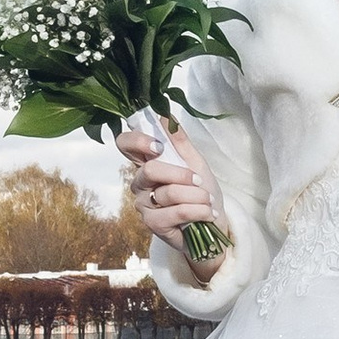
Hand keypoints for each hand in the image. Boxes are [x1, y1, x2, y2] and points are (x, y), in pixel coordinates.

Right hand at [116, 114, 227, 247]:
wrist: (213, 223)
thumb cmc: (202, 192)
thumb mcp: (195, 162)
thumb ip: (179, 141)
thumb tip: (165, 114)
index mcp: (147, 163)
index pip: (125, 144)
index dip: (137, 141)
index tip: (158, 146)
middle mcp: (140, 183)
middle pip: (150, 170)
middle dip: (181, 174)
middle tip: (199, 180)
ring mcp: (143, 204)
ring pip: (168, 192)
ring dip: (197, 196)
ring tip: (208, 201)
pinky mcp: (152, 224)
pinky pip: (176, 212)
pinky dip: (197, 211)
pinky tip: (206, 213)